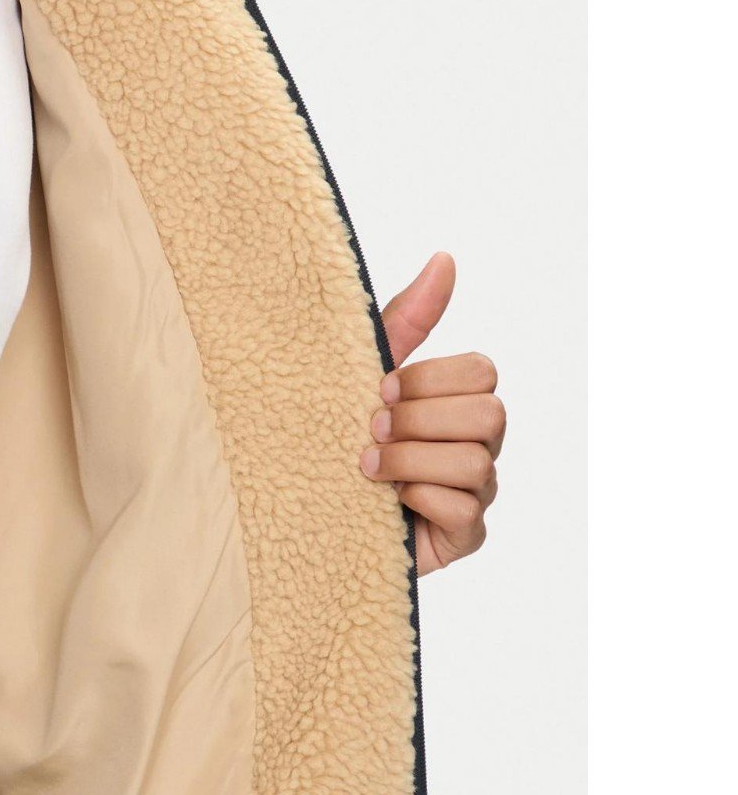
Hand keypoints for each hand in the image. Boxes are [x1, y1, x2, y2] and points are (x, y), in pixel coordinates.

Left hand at [360, 253, 504, 575]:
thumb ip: (407, 321)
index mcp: (459, 401)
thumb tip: (445, 259)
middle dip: (419, 420)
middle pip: (489, 414)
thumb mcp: (365, 376)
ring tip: (367, 469)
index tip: (378, 391)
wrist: (304, 512)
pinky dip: (420, 501)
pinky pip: (465, 511)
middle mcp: (476, 444)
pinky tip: (389, 504)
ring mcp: (475, 492)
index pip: (481, 372)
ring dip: (409, 462)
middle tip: (372, 431)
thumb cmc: (339, 439)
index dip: (428, 379)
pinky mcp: (464, 535)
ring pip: (475, 463)